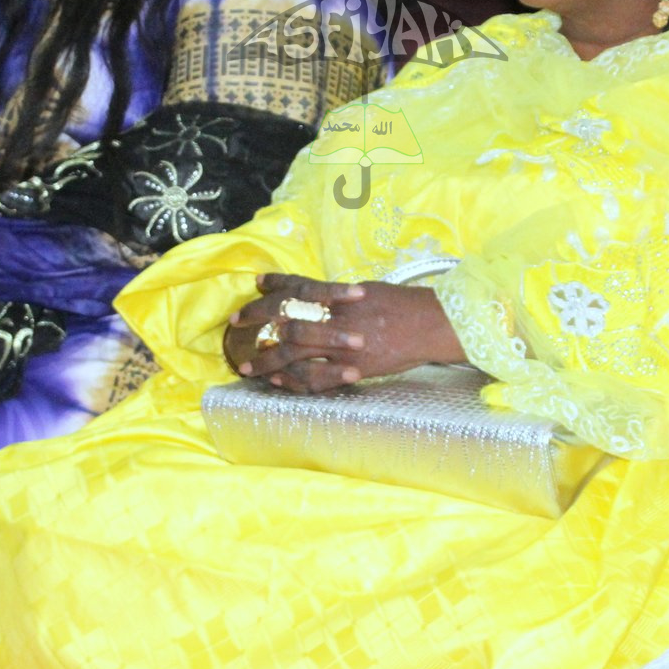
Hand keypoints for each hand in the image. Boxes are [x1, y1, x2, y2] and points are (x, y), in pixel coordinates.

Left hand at [223, 273, 462, 392]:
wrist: (433, 325)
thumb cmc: (403, 305)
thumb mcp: (367, 290)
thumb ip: (337, 296)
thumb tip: (311, 297)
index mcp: (341, 295)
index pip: (299, 286)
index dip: (274, 286)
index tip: (254, 286)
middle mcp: (338, 318)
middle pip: (288, 319)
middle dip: (258, 321)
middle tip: (235, 325)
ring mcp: (344, 346)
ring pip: (295, 352)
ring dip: (267, 360)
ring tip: (247, 365)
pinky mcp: (354, 369)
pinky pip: (317, 379)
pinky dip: (294, 382)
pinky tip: (278, 383)